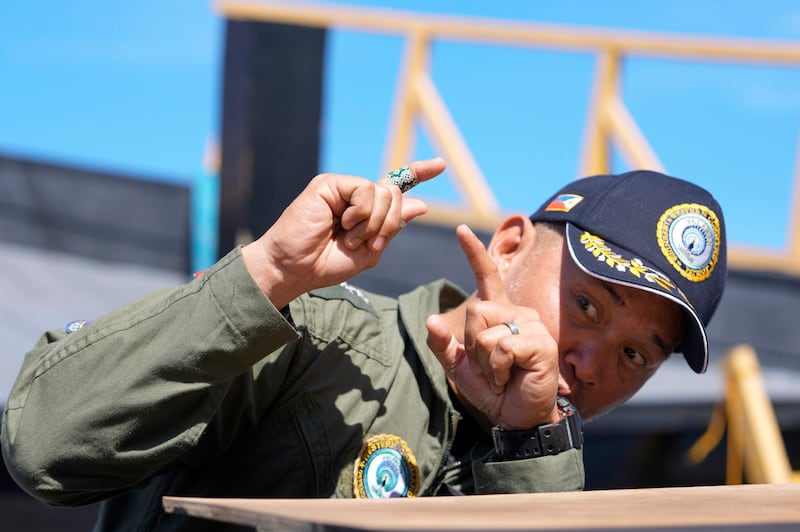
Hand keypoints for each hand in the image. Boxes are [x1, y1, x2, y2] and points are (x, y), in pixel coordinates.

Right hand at [243, 158, 445, 307]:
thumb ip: (393, 227)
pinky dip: (360, 212)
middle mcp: (355, 195)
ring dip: (372, 222)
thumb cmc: (326, 264)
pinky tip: (342, 223)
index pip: (396, 186)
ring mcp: (342, 188)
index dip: (418, 173)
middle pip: (395, 195)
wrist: (296, 268)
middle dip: (389, 223)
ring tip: (349, 237)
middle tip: (368, 243)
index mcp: (366, 210)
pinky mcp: (329, 183)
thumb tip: (421, 204)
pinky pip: (365, 190)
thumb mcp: (369, 251)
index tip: (441, 165)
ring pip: (383, 193)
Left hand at [426, 224, 559, 429]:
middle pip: (476, 310)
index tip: (461, 230)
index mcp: (500, 315)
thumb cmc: (493, 389)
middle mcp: (518, 313)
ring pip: (486, 330)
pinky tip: (510, 376)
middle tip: (490, 366)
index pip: (486, 277)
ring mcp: (532, 326)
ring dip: (485, 361)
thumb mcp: (459, 367)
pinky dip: (496, 368)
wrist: (515, 417)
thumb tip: (431, 319)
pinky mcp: (540, 343)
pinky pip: (502, 346)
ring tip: (502, 373)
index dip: (474, 253)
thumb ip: (443, 344)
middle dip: (473, 344)